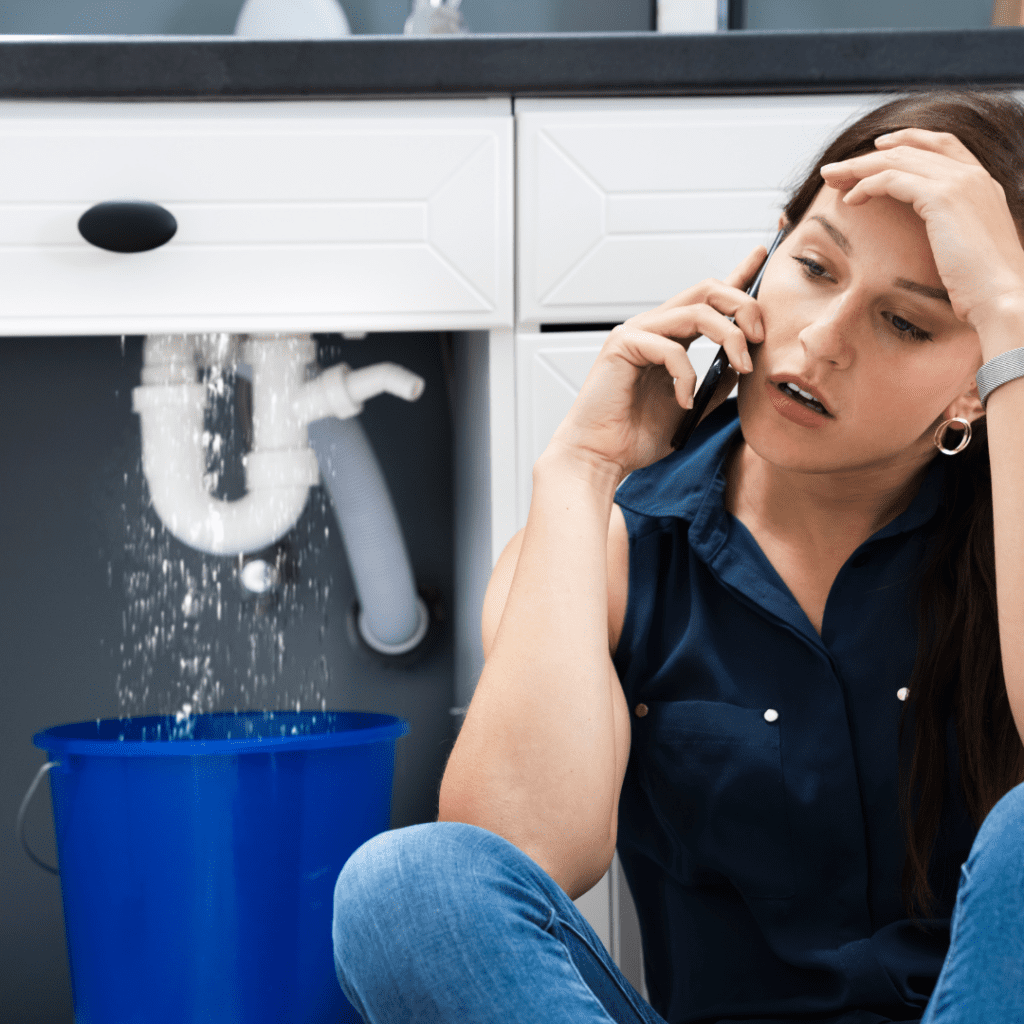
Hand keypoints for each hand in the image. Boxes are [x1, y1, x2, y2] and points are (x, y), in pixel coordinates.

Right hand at [542, 246, 765, 482]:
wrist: (602, 456)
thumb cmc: (636, 435)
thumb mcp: (692, 405)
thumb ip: (715, 382)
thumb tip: (744, 363)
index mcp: (670, 338)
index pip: (708, 299)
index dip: (737, 275)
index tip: (762, 256)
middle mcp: (654, 328)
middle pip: (708, 290)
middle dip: (743, 306)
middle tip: (760, 337)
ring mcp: (637, 332)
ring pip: (698, 312)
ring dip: (729, 337)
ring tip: (741, 367)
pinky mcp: (622, 345)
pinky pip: (671, 348)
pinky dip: (686, 376)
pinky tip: (684, 400)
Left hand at [819, 129, 1023, 340]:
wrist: (1003, 296)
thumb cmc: (983, 286)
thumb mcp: (969, 247)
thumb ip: (953, 229)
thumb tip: (936, 238)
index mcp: (983, 183)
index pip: (941, 144)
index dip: (907, 140)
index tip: (878, 148)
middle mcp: (973, 175)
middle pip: (911, 149)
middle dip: (870, 156)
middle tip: (837, 168)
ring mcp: (959, 182)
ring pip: (896, 160)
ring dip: (858, 167)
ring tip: (831, 178)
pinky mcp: (941, 197)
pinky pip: (891, 179)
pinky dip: (866, 185)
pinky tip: (849, 199)